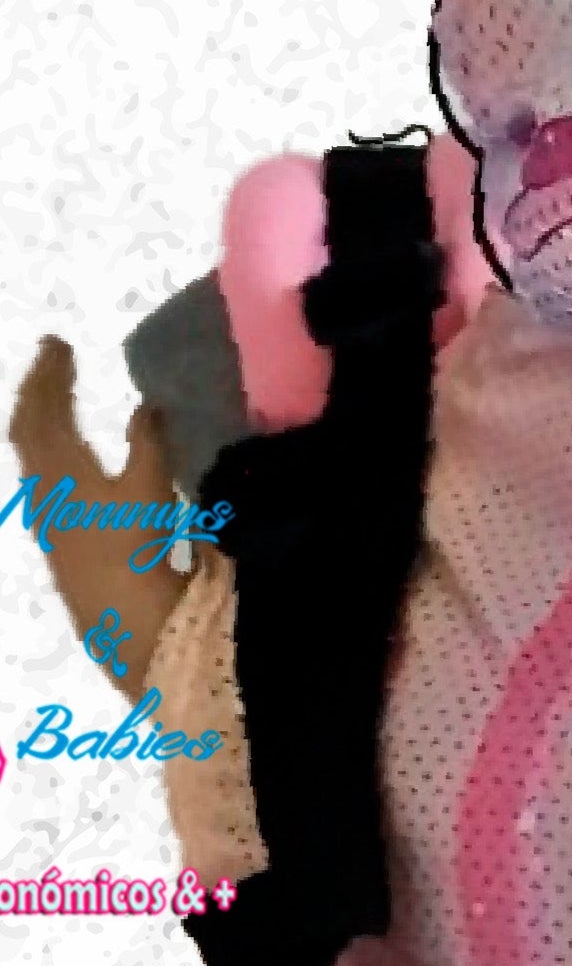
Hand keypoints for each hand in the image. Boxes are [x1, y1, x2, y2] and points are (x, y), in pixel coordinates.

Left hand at [9, 336, 185, 694]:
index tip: (59, 342)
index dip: (49, 373)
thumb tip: (148, 405)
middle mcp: (42, 488)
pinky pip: (39, 475)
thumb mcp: (150, 489)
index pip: (43, 408)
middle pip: (27, 428)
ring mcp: (46, 515)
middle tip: (53, 361)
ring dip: (39, 419)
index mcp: (60, 468)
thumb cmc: (138, 551)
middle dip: (39, 390)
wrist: (125, 622)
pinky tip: (64, 455)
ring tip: (54, 398)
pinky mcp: (56, 537)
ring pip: (30, 454)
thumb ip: (148, 443)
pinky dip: (47, 448)